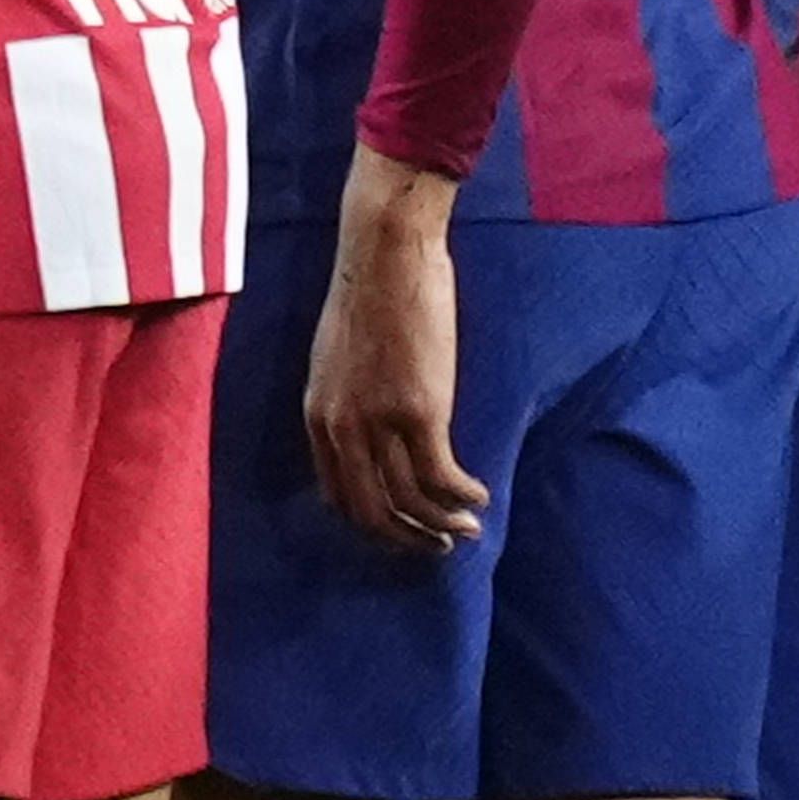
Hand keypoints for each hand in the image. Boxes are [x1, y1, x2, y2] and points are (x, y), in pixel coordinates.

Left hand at [303, 152, 486, 556]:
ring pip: (411, 502)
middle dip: (407, 540)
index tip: (402, 529)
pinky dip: (464, 495)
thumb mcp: (339, 356)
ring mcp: (378, 423)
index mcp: (318, 416)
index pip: (338, 496)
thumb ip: (348, 398)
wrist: (386, 252)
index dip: (373, 523)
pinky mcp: (419, 411)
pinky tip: (480, 493)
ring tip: (469, 527)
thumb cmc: (369, 293)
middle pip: (371, 512)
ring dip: (443, 524)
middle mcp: (342, 428)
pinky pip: (442, 476)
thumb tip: (374, 427)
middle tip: (438, 547)